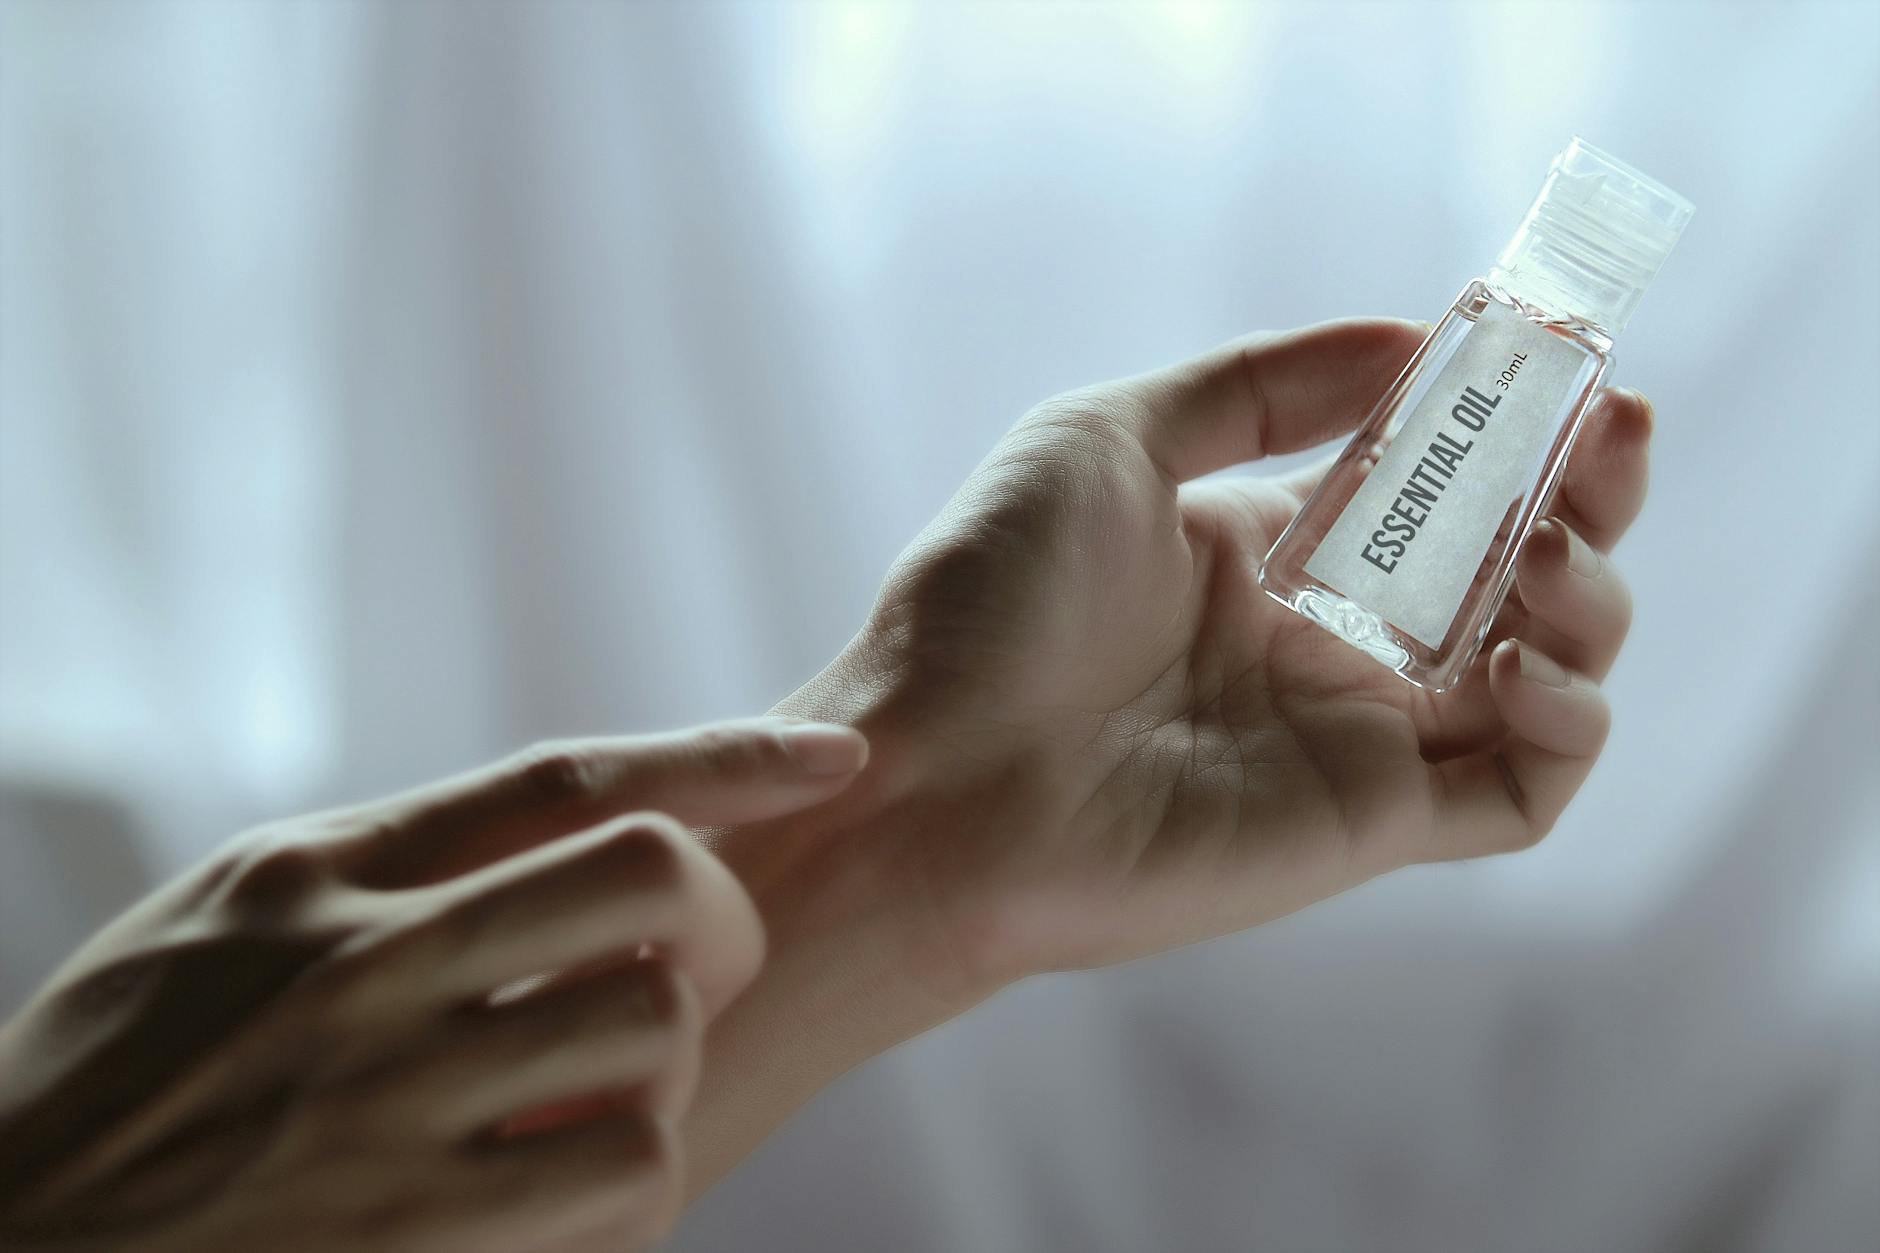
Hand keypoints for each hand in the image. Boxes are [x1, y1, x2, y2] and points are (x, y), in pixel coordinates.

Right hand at [0, 718, 867, 1251]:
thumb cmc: (109, 1091)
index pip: (563, 779)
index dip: (722, 756)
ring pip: (657, 1027)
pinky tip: (572, 1193)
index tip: (831, 757)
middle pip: (650, 876)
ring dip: (669, 1065)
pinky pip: (627, 1175)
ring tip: (605, 1099)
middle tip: (695, 968)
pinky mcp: (415, 1234)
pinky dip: (635, 1179)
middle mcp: (361, 965)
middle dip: (719, 915)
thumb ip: (373, 871)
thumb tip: (553, 831)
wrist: (6, 1252)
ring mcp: (388, 1102)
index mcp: (315, 874)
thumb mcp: (214, 930)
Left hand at [796, 317, 1649, 979]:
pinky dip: (1569, 729)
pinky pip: (1521, 794)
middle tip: (1611, 437)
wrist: (928, 778)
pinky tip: (1527, 665)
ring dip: (1590, 602)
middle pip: (1511, 570)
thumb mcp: (1106, 439)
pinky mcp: (1367, 824)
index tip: (1561, 360)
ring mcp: (1352, 735)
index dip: (1510, 426)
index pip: (1431, 485)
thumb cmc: (987, 603)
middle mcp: (1324, 641)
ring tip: (1550, 552)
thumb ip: (1256, 388)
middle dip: (1585, 498)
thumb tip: (1406, 340)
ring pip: (1543, 673)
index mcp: (1266, 551)